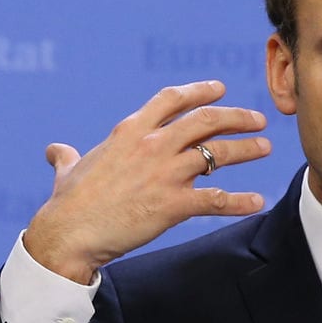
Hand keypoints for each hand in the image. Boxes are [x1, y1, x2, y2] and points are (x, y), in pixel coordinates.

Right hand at [23, 81, 270, 282]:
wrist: (69, 233)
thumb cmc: (68, 204)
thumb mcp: (68, 171)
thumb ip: (68, 157)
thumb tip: (56, 150)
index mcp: (130, 131)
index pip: (172, 100)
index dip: (200, 91)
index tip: (221, 89)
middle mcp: (152, 145)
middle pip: (206, 120)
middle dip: (237, 117)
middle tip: (257, 119)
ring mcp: (165, 173)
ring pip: (219, 154)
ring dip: (247, 149)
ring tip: (265, 147)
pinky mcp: (174, 204)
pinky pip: (217, 200)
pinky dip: (241, 201)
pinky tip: (257, 202)